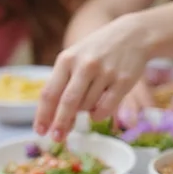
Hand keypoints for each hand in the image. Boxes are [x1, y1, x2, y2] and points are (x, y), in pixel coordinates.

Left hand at [34, 13, 148, 139]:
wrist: (132, 35)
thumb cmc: (97, 51)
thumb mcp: (75, 58)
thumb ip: (63, 84)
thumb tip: (54, 119)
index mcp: (67, 59)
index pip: (50, 92)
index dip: (43, 115)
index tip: (40, 131)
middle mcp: (85, 65)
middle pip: (67, 102)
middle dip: (60, 123)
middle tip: (56, 138)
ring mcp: (105, 72)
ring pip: (87, 107)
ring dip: (84, 112)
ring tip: (90, 98)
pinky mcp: (123, 81)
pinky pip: (105, 108)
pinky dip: (98, 114)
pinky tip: (98, 107)